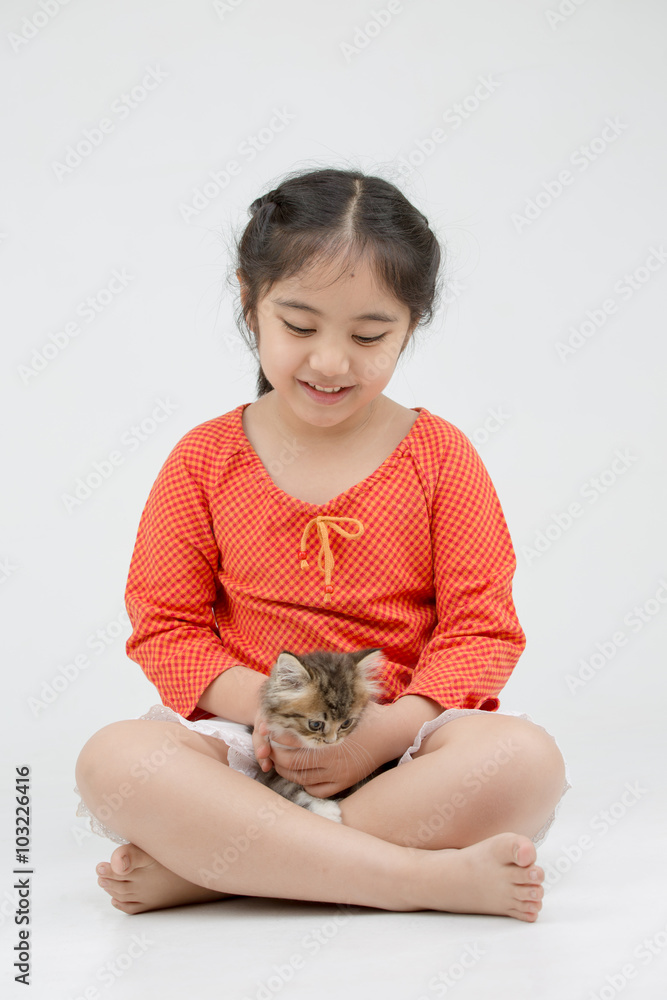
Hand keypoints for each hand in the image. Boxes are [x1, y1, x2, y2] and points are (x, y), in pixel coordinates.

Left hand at [263, 702, 393, 798]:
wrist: (393, 733)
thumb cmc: (367, 713)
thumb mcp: (347, 698)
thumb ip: (326, 695)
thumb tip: (301, 672)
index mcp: (328, 738)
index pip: (291, 741)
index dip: (277, 735)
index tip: (271, 728)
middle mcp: (331, 760)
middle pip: (289, 763)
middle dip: (275, 754)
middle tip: (270, 744)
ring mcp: (337, 774)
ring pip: (299, 778)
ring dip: (284, 769)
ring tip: (278, 757)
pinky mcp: (343, 783)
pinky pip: (315, 790)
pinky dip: (303, 782)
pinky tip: (300, 772)